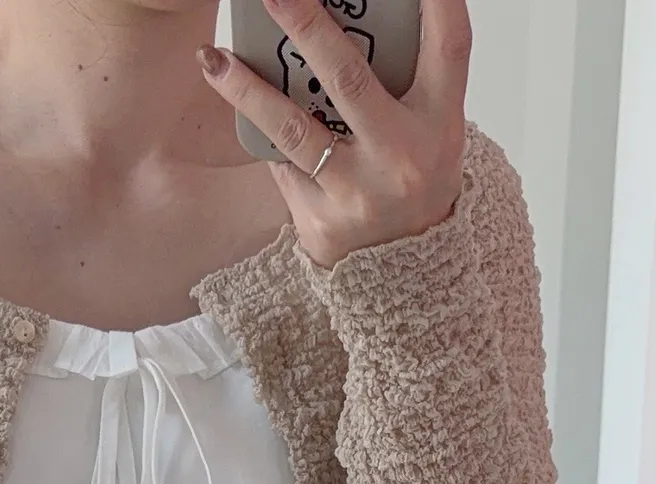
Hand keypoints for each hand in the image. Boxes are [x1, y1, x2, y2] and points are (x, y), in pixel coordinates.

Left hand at [198, 0, 471, 269]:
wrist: (407, 277)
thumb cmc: (413, 183)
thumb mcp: (430, 130)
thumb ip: (402, 80)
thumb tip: (352, 19)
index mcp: (440, 122)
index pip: (450, 45)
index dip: (436, 1)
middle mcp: (401, 154)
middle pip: (349, 77)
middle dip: (306, 28)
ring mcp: (358, 191)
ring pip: (292, 128)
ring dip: (246, 89)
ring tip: (212, 59)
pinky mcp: (320, 220)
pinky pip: (281, 164)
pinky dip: (260, 133)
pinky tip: (236, 104)